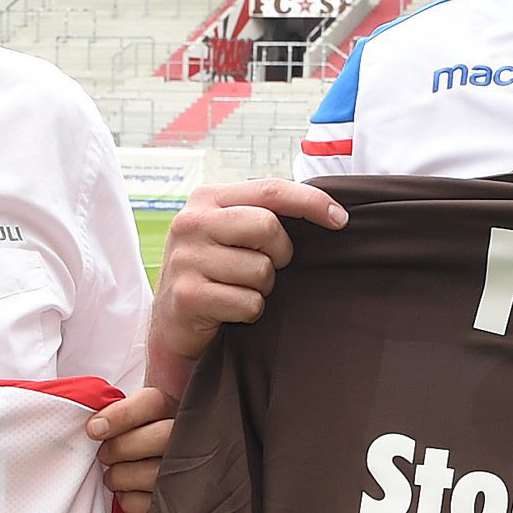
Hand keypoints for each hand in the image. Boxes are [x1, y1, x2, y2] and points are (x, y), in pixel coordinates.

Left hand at [87, 385, 179, 512]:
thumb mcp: (133, 418)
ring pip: (157, 473)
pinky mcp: (182, 503)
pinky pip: (152, 504)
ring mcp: (191, 472)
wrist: (160, 469)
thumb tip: (96, 428)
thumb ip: (118, 414)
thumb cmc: (139, 439)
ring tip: (112, 476)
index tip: (94, 429)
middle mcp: (191, 438)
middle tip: (103, 455)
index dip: (122, 416)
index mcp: (177, 409)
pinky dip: (130, 501)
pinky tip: (127, 492)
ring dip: (121, 476)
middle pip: (162, 437)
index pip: (155, 403)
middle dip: (122, 447)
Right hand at [150, 180, 346, 389]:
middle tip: (268, 266)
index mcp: (206, 198)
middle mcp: (191, 223)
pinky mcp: (188, 295)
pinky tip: (230, 309)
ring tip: (240, 288)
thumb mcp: (227, 231)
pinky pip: (249, 302)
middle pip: (267, 227)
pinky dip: (251, 311)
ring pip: (261, 270)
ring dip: (263, 287)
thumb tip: (325, 209)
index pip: (270, 190)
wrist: (172, 323)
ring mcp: (186, 259)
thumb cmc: (213, 272)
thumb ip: (259, 213)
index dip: (311, 202)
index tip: (340, 219)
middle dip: (281, 252)